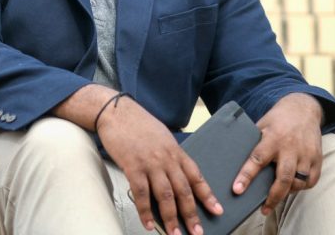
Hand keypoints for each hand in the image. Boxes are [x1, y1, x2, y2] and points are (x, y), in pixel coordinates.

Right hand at [97, 96, 223, 234]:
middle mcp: (167, 159)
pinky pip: (141, 193)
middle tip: (197, 232)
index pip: (196, 177)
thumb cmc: (138, 124)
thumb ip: (170, 156)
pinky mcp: (133, 166)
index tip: (217, 210)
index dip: (207, 195)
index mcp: (176, 151)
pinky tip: (148, 223)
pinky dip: (145, 211)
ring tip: (175, 234)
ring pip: (165, 195)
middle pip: (183, 190)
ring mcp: (150, 163)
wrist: (117, 112)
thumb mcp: (162, 137)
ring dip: (171, 218)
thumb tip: (174, 177)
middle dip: (191, 214)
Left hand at [232, 93, 322, 215]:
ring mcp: (307, 153)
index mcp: (273, 138)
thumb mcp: (261, 125)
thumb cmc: (277, 120)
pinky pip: (311, 181)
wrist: (303, 108)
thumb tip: (235, 163)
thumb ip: (253, 143)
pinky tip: (292, 188)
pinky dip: (301, 187)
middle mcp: (291, 147)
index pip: (257, 159)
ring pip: (299, 182)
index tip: (237, 189)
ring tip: (275, 198)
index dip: (246, 176)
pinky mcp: (318, 158)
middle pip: (284, 177)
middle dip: (273, 197)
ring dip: (287, 193)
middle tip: (264, 209)